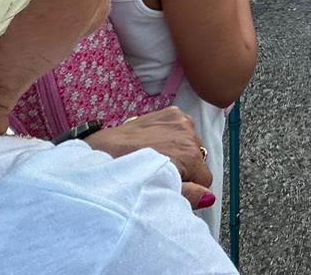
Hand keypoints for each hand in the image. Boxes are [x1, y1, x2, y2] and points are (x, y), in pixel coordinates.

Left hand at [86, 106, 212, 189]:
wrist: (100, 154)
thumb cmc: (126, 176)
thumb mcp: (158, 193)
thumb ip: (189, 196)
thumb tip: (209, 197)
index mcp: (190, 155)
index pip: (205, 179)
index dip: (188, 186)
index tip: (170, 185)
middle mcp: (189, 133)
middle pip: (198, 161)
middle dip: (184, 168)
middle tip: (159, 172)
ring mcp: (180, 119)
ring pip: (192, 144)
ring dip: (179, 151)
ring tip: (155, 158)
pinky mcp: (171, 112)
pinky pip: (183, 129)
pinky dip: (173, 136)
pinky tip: (156, 143)